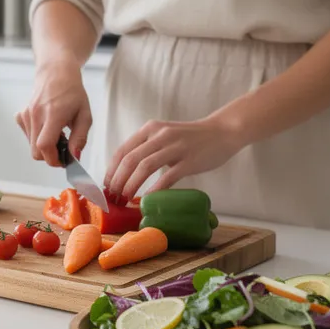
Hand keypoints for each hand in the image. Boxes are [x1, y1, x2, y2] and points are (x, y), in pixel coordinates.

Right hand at [15, 63, 92, 166]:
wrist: (56, 73)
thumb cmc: (72, 92)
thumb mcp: (84, 115)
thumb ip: (80, 138)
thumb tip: (75, 156)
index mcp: (53, 114)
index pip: (45, 146)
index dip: (53, 159)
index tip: (64, 161)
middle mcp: (35, 115)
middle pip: (36, 151)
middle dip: (50, 155)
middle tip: (63, 147)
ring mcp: (26, 115)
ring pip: (31, 146)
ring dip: (44, 146)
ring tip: (57, 133)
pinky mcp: (21, 115)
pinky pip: (27, 136)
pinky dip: (36, 138)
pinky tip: (46, 128)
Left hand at [104, 117, 246, 201]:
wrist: (223, 132)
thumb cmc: (191, 138)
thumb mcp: (164, 136)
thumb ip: (147, 148)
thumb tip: (126, 173)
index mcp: (150, 129)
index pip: (122, 150)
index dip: (111, 171)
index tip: (106, 187)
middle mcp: (160, 135)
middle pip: (130, 159)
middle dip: (118, 181)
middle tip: (113, 197)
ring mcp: (175, 147)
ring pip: (144, 167)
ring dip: (131, 185)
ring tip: (125, 199)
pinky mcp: (190, 160)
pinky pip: (167, 177)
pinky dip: (154, 189)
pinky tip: (147, 199)